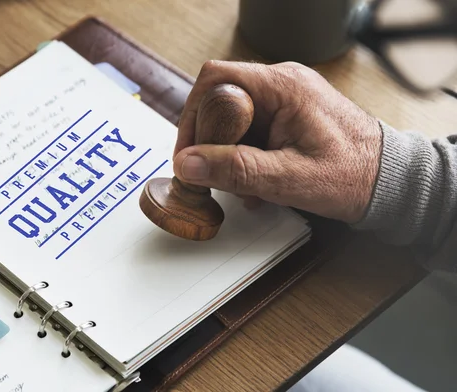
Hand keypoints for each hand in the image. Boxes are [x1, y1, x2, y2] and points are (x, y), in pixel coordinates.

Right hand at [173, 60, 382, 223]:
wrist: (388, 181)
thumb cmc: (353, 175)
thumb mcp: (289, 178)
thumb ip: (235, 170)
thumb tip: (188, 164)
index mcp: (284, 87)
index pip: (216, 81)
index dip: (193, 116)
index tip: (189, 154)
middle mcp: (282, 84)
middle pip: (220, 101)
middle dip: (211, 142)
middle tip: (214, 175)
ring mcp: (284, 98)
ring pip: (232, 119)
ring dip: (228, 154)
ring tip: (245, 186)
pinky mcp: (286, 115)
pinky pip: (249, 129)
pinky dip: (243, 156)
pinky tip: (256, 181)